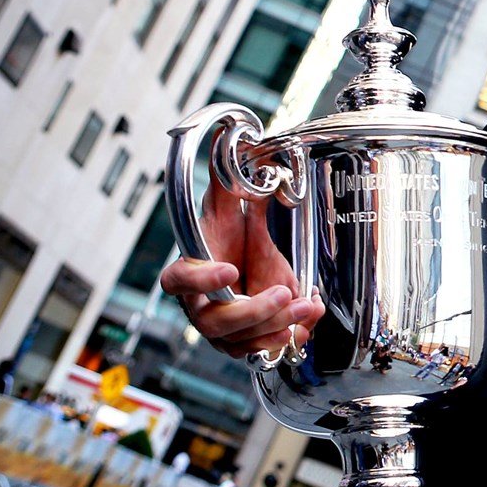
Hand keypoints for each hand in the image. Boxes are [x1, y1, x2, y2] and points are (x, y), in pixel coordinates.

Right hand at [159, 183, 322, 359]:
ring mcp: (223, 330)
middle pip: (213, 323)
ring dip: (275, 326)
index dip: (199, 280)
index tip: (229, 268)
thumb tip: (231, 136)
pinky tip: (308, 318)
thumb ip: (228, 180)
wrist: (249, 269)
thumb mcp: (231, 210)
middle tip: (282, 293)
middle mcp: (201, 307)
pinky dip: (287, 338)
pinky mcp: (247, 342)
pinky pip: (261, 351)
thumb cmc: (231, 243)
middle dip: (251, 312)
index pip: (178, 281)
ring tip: (306, 305)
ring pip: (240, 342)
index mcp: (188, 274)